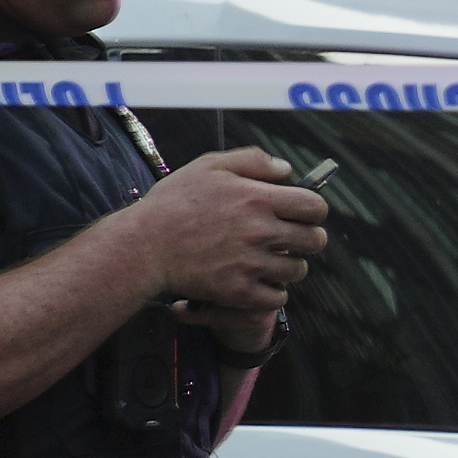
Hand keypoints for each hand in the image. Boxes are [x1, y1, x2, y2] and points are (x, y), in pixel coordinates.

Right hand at [131, 148, 329, 314]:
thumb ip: (252, 161)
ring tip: (269, 258)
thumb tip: (286, 169)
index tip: (302, 214)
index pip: (315, 207)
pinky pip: (278, 297)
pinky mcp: (239, 291)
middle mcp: (260, 231)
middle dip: (307, 238)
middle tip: (290, 238)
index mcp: (257, 199)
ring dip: (289, 265)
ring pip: (298, 270)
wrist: (143, 245)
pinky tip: (259, 279)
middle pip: (315, 241)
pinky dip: (273, 291)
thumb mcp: (209, 166)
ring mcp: (251, 264)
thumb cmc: (174, 203)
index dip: (313, 210)